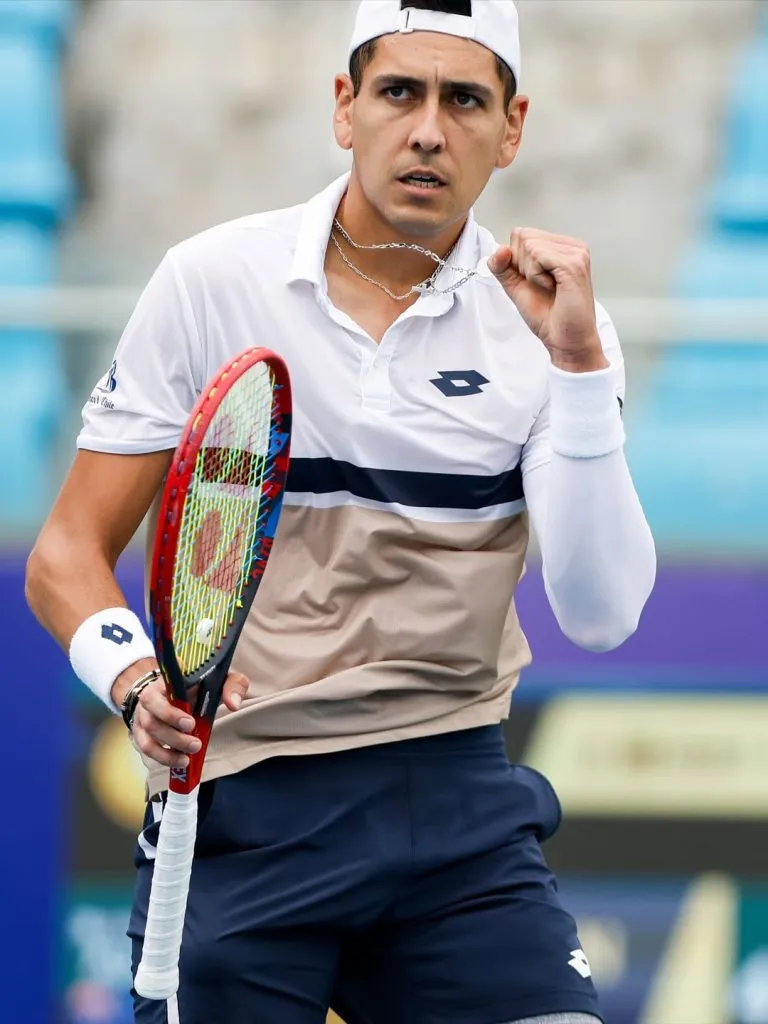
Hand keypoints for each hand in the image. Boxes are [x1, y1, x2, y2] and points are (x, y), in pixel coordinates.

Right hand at [111, 660, 249, 769]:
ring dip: (167, 751)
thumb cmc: (201, 685)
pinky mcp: (142, 731)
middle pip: (152, 718)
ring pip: (147, 735)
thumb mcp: (221, 679)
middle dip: (174, 736)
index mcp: (168, 681)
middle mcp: (150, 696)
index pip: (160, 693)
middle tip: (196, 744)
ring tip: (187, 758)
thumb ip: (233, 685)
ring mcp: (143, 714)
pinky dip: (162, 758)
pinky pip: (146, 747)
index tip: (190, 723)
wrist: (181, 690)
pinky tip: (179, 762)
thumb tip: (233, 704)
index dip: (171, 711)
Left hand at [487, 228, 608, 372]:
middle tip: (543, 286)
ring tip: (550, 288)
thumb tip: (499, 248)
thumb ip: (502, 267)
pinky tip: (553, 288)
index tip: (535, 281)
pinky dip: (536, 276)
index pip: (521, 234)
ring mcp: (575, 252)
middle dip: (523, 266)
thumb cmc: (548, 317)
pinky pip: (537, 256)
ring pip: (529, 245)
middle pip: (523, 236)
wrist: (565, 340)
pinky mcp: (573, 263)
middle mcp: (571, 246)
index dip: (517, 261)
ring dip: (531, 273)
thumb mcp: (516, 286)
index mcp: (561, 247)